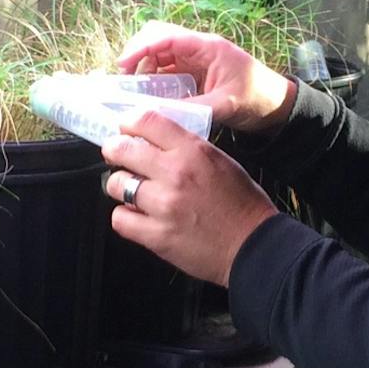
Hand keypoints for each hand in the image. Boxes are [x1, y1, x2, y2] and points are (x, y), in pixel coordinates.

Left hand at [102, 109, 280, 285]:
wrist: (254, 245)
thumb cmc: (242, 205)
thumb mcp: (220, 161)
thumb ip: (188, 149)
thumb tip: (156, 143)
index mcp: (194, 151)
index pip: (147, 121)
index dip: (129, 123)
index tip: (125, 129)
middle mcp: (176, 174)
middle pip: (122, 150)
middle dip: (114, 150)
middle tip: (116, 155)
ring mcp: (164, 205)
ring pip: (115, 184)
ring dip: (119, 186)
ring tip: (131, 190)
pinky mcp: (157, 235)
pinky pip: (120, 219)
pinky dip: (125, 217)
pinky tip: (136, 215)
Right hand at [119, 20, 295, 133]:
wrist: (276, 104)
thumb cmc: (256, 98)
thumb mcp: (225, 104)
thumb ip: (193, 108)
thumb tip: (159, 114)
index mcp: (207, 47)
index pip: (167, 36)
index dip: (142, 47)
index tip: (124, 63)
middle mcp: (198, 48)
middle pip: (158, 37)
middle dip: (138, 52)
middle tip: (124, 76)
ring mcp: (194, 59)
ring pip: (159, 53)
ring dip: (144, 66)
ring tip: (134, 89)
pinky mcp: (193, 71)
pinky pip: (166, 68)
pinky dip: (153, 77)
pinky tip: (147, 94)